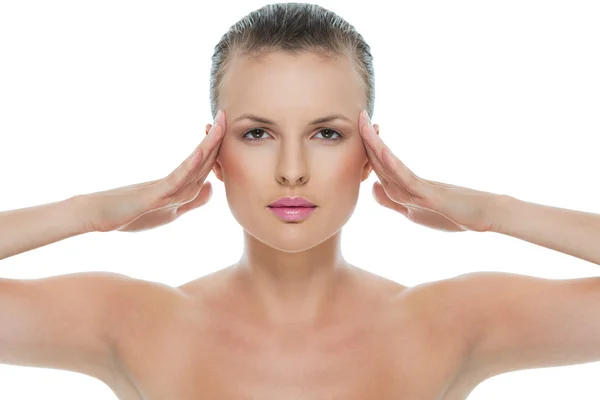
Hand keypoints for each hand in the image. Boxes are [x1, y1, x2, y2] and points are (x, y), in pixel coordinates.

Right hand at [84, 111, 226, 231]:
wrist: (97, 215)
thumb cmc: (130, 213)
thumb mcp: (169, 211)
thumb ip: (191, 201)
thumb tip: (211, 187)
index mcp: (179, 185)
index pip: (205, 165)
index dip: (217, 149)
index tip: (223, 127)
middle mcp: (174, 182)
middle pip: (202, 159)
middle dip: (216, 138)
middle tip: (225, 114)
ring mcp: (163, 187)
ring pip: (193, 165)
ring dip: (208, 145)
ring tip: (219, 123)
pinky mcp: (152, 195)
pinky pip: (175, 180)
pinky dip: (188, 167)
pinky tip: (199, 153)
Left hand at [358, 110, 504, 232]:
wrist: (487, 216)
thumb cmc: (454, 214)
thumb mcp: (415, 212)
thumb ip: (393, 201)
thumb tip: (372, 187)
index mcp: (406, 185)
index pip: (380, 165)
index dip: (367, 149)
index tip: (360, 128)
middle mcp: (411, 181)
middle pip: (382, 159)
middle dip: (367, 138)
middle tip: (359, 114)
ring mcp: (421, 186)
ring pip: (391, 164)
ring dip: (375, 144)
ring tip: (364, 123)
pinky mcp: (431, 195)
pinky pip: (408, 179)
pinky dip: (394, 166)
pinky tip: (382, 152)